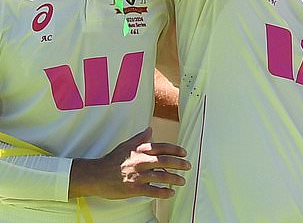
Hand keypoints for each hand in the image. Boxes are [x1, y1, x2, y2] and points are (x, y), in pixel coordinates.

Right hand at [69, 128, 189, 199]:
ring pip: (162, 176)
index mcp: (140, 150)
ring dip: (175, 179)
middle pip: (166, 161)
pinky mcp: (134, 189)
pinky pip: (153, 191)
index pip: (163, 147)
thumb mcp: (125, 145)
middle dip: (179, 164)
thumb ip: (140, 138)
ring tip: (182, 181)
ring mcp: (138, 175)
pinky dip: (163, 192)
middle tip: (188, 166)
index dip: (176, 150)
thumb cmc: (111, 160)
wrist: (95, 176)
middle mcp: (141, 162)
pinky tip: (170, 193)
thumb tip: (150, 129)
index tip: (184, 153)